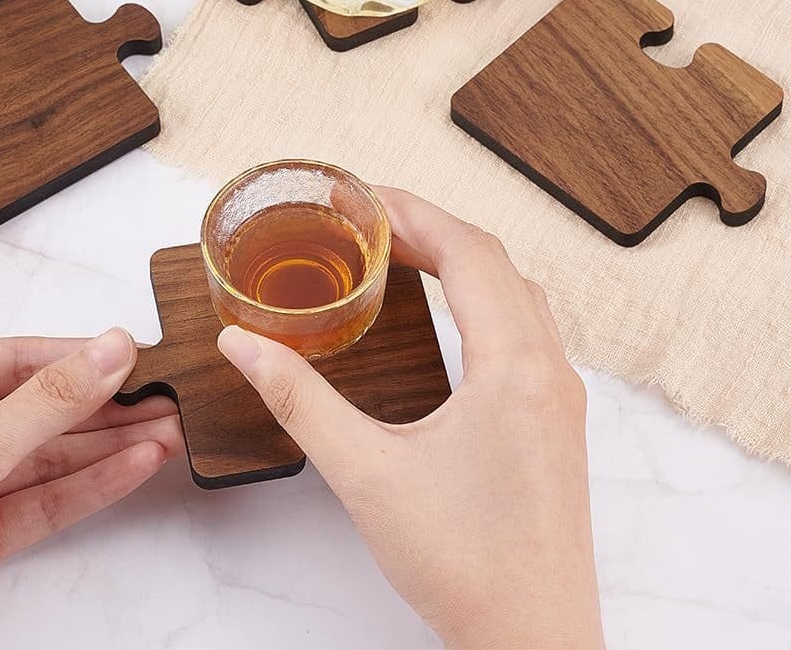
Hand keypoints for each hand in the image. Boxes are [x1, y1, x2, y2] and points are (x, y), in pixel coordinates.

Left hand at [0, 329, 182, 648]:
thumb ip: (50, 400)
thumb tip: (112, 348)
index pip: (17, 359)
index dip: (80, 358)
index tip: (137, 356)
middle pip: (38, 411)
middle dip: (104, 409)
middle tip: (166, 399)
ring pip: (45, 459)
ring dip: (108, 448)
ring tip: (169, 433)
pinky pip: (39, 503)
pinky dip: (89, 486)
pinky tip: (135, 467)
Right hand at [218, 188, 603, 649]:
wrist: (533, 642)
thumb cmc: (463, 563)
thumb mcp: (366, 474)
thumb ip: (299, 400)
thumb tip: (241, 344)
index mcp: (516, 367)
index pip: (469, 252)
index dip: (414, 213)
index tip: (362, 199)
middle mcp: (551, 370)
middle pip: (496, 263)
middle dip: (432, 229)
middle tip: (369, 222)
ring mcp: (562, 397)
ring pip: (518, 294)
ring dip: (463, 261)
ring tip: (402, 256)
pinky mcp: (556, 423)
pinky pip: (527, 329)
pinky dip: (483, 298)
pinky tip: (448, 317)